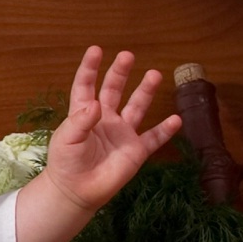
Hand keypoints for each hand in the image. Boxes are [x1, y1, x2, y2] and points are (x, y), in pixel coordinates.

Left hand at [41, 47, 182, 212]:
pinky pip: (154, 138)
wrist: (77, 191)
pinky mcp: (136, 151)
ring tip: (154, 74)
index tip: (96, 50)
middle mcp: (105, 119)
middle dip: (120, 72)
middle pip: (113, 90)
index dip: (90, 68)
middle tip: (128, 55)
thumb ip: (80, 121)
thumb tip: (97, 104)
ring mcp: (122, 134)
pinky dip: (165, 130)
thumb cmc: (66, 163)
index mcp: (84, 113)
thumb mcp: (67, 139)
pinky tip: (176, 119)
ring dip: (146, 91)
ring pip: (137, 107)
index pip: (86, 86)